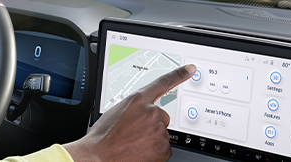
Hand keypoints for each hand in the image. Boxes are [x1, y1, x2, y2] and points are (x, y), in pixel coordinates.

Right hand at [63, 64, 196, 161]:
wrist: (99, 155)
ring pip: (162, 134)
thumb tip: (144, 113)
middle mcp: (151, 111)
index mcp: (138, 99)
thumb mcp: (116, 112)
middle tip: (134, 133)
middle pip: (162, 117)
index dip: (179, 75)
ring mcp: (158, 129)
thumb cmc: (103, 136)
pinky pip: (164, 148)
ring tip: (133, 143)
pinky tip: (140, 151)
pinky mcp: (162, 147)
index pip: (163, 83)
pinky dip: (154, 152)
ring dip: (151, 139)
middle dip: (152, 125)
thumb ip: (135, 108)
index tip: (191, 69)